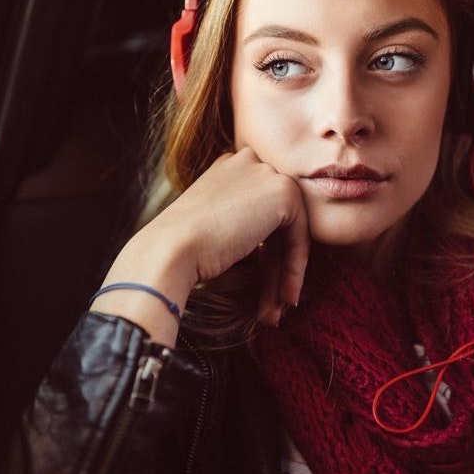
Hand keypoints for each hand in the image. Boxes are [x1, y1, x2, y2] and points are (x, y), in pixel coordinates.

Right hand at [98, 148, 308, 342]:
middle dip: (275, 268)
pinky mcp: (284, 191)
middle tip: (272, 305)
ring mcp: (267, 173)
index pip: (259, 210)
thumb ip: (245, 226)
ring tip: (276, 312)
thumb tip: (279, 252)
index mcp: (229, 165)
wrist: (172, 248)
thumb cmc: (184, 248)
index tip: (259, 287)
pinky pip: (300, 236)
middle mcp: (249, 161)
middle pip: (275, 222)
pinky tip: (285, 296)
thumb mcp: (216, 228)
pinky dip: (294, 268)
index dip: (264, 252)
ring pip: (289, 232)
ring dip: (284, 275)